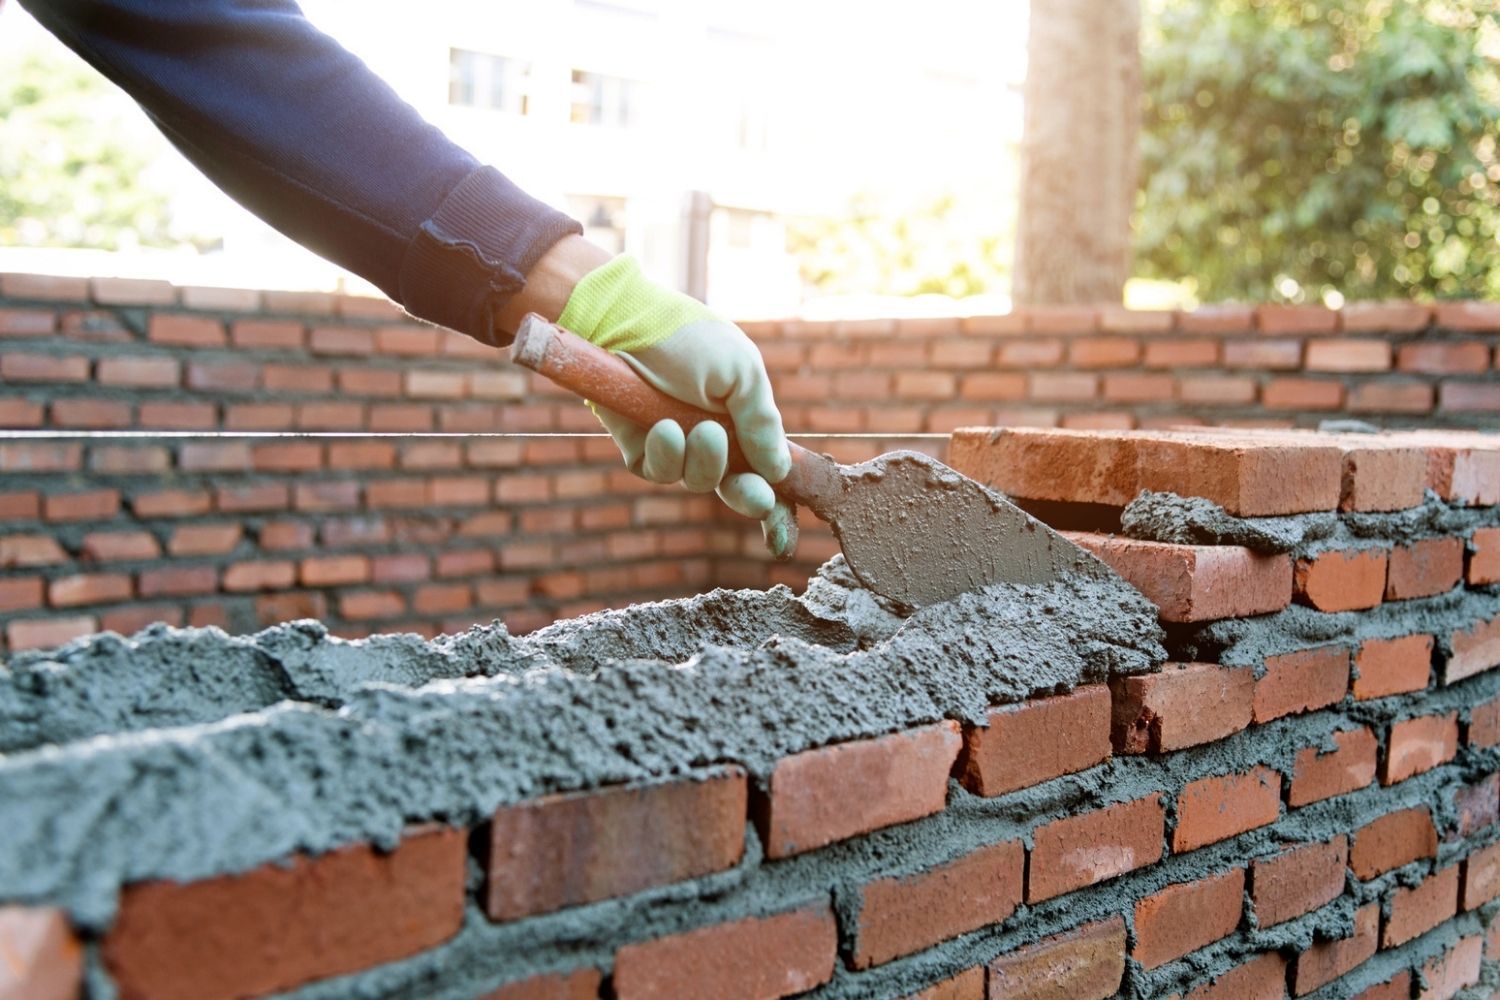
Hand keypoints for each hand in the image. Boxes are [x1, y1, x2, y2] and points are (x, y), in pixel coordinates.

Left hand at [557, 255, 794, 551]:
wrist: (627, 321)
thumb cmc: (690, 339)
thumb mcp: (742, 372)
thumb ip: (762, 421)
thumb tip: (780, 471)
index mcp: (744, 421)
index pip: (768, 472)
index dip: (777, 508)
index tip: (783, 539)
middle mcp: (713, 439)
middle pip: (736, 490)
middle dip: (747, 497)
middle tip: (755, 495)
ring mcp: (677, 447)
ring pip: (698, 482)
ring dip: (705, 462)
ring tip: (700, 429)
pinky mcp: (641, 450)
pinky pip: (660, 473)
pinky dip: (666, 454)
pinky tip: (663, 428)